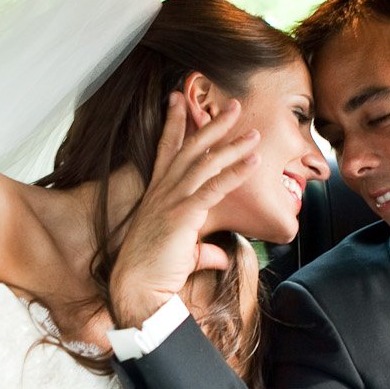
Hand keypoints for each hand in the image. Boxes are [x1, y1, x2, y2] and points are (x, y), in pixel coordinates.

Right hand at [109, 92, 259, 326]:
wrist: (136, 289)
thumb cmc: (153, 274)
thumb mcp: (182, 256)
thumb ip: (205, 252)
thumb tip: (221, 257)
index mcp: (157, 195)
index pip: (167, 151)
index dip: (174, 123)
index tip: (178, 99)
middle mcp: (162, 192)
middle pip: (190, 148)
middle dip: (211, 123)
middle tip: (232, 105)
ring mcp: (171, 201)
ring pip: (205, 163)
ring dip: (231, 144)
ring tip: (253, 131)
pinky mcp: (183, 214)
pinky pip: (213, 188)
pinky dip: (234, 172)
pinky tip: (252, 161)